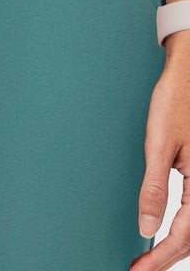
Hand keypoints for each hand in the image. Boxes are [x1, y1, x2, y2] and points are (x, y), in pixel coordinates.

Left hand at [131, 49, 189, 270]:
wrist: (189, 75)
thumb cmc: (176, 102)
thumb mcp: (160, 145)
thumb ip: (155, 188)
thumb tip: (147, 227)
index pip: (185, 235)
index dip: (161, 258)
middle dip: (169, 257)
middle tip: (142, 268)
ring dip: (178, 245)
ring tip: (152, 257)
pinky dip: (185, 227)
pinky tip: (169, 230)